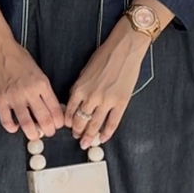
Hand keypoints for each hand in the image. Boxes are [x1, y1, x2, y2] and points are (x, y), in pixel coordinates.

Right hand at [0, 15, 63, 140]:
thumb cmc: (17, 56)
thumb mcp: (37, 70)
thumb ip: (43, 88)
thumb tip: (50, 105)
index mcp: (42, 83)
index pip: (55, 108)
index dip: (58, 121)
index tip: (58, 125)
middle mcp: (29, 92)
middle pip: (44, 119)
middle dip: (49, 130)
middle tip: (48, 133)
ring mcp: (13, 97)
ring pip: (27, 124)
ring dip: (32, 133)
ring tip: (34, 135)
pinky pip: (7, 121)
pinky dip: (12, 127)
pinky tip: (15, 128)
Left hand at [66, 19, 149, 147]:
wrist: (124, 49)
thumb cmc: (104, 56)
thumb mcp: (85, 71)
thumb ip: (79, 88)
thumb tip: (76, 102)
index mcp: (80, 88)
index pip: (71, 111)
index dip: (69, 122)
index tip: (70, 128)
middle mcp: (91, 97)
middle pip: (81, 121)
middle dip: (78, 132)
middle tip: (78, 138)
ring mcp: (107, 102)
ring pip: (95, 125)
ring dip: (90, 136)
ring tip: (87, 143)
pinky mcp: (121, 103)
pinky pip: (112, 123)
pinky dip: (107, 133)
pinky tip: (104, 138)